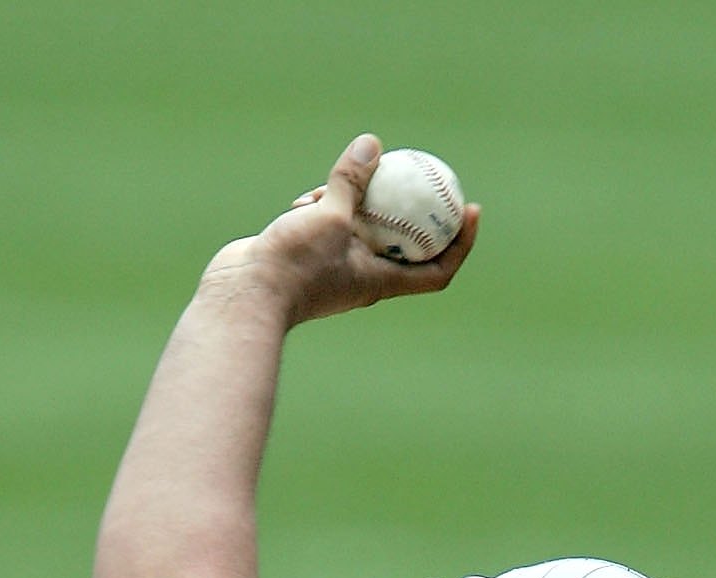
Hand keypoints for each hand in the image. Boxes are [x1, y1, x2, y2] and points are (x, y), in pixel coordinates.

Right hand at [207, 134, 479, 328]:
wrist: (245, 294)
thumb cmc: (294, 266)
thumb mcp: (330, 216)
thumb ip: (351, 181)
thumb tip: (373, 144)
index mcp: (382, 281)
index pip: (437, 270)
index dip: (461, 244)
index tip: (471, 210)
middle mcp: (364, 278)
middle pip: (402, 242)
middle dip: (411, 209)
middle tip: (419, 172)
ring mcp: (336, 267)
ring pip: (359, 226)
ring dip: (352, 201)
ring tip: (336, 187)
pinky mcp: (310, 255)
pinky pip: (327, 224)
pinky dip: (320, 207)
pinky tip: (303, 200)